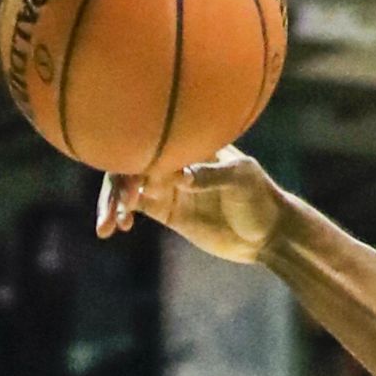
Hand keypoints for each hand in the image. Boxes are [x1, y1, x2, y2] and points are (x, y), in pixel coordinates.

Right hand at [96, 150, 287, 264]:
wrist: (269, 233)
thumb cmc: (260, 196)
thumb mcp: (241, 180)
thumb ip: (212, 176)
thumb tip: (181, 177)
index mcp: (188, 143)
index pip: (151, 143)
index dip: (139, 163)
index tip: (141, 188)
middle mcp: (173, 160)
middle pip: (131, 164)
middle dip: (117, 186)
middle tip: (115, 210)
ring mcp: (168, 185)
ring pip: (128, 187)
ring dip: (113, 203)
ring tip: (107, 226)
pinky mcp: (167, 211)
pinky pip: (135, 207)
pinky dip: (121, 214)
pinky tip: (116, 228)